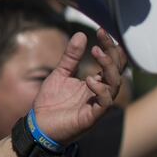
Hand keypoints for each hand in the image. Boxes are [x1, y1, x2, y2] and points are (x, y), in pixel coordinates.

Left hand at [32, 28, 125, 143]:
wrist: (38, 126)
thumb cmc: (50, 102)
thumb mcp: (60, 74)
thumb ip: (71, 57)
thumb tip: (81, 34)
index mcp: (95, 82)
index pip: (111, 62)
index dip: (109, 46)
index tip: (101, 30)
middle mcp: (100, 93)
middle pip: (118, 71)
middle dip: (112, 53)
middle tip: (100, 39)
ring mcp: (98, 105)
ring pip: (115, 85)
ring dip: (108, 67)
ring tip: (96, 53)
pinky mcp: (92, 117)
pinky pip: (105, 103)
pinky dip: (101, 90)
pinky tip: (90, 80)